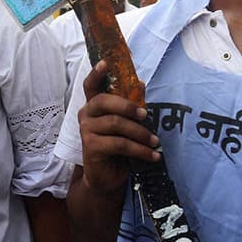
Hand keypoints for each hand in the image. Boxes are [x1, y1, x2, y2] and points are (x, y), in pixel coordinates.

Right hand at [78, 61, 158, 194]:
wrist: (107, 178)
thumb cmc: (117, 148)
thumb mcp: (127, 124)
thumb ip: (131, 105)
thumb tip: (140, 83)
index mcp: (93, 105)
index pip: (90, 85)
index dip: (96, 73)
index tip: (105, 63)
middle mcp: (86, 115)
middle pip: (104, 101)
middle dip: (128, 106)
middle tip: (145, 115)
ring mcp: (86, 131)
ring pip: (116, 124)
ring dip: (140, 133)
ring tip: (155, 142)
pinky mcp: (91, 147)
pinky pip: (119, 143)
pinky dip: (140, 150)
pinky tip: (153, 155)